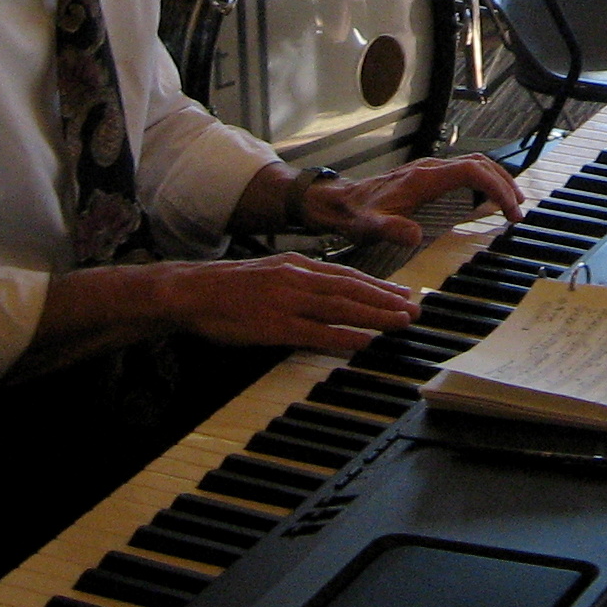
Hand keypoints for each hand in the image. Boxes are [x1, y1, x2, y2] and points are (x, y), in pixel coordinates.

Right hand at [158, 252, 418, 355]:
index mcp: (297, 265)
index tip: (402, 293)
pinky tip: (364, 342)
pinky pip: (316, 332)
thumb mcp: (270, 271)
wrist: (191, 291)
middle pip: (352, 289)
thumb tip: (328, 290)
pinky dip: (344, 337)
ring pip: (341, 307)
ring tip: (401, 322)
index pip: (347, 274)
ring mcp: (287, 301)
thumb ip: (299, 279)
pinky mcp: (275, 325)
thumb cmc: (228, 287)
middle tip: (414, 308)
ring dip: (375, 315)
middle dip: (387, 300)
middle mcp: (297, 278)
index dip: (378, 285)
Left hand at [303, 153, 524, 248]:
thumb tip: (414, 236)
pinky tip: (489, 199)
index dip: (496, 187)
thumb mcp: (372, 227)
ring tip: (512, 203)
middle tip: (517, 211)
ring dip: (498, 180)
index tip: (509, 210)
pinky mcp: (429, 176)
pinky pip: (466, 170)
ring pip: (475, 164)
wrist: (341, 202)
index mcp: (424, 178)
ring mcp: (431, 170)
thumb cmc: (358, 214)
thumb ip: (393, 230)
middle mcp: (430, 168)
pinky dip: (485, 181)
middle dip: (505, 184)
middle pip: (480, 164)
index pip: (472, 171)